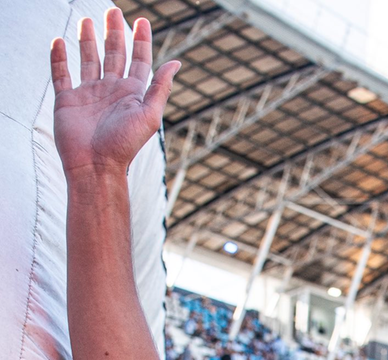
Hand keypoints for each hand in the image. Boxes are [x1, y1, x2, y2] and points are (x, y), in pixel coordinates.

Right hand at [50, 8, 179, 177]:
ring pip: (89, 60)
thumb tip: (177, 62)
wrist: (96, 166)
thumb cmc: (125, 144)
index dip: (141, 41)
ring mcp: (89, 95)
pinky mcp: (67, 101)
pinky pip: (62, 74)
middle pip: (114, 54)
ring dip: (88, 40)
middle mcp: (112, 91)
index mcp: (133, 93)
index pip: (139, 60)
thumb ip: (161, 88)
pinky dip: (59, 58)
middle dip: (114, 33)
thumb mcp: (150, 115)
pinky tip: (59, 42)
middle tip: (113, 10)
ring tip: (88, 20)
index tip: (142, 21)